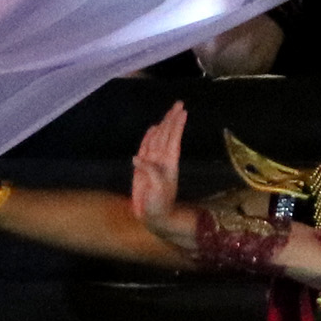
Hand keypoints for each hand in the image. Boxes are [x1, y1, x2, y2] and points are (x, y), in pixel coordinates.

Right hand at [129, 103, 191, 235]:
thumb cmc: (160, 205)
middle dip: (172, 119)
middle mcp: (162, 159)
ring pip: (158, 139)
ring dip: (163, 125)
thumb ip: (150, 171)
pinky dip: (149, 137)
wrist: (154, 217)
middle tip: (179, 104)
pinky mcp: (142, 168)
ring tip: (169, 112)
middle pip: (167, 134)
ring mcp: (153, 162)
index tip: (183, 111)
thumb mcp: (158, 188)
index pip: (173, 139)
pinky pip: (145, 148)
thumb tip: (137, 157)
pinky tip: (152, 129)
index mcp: (169, 162)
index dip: (177, 125)